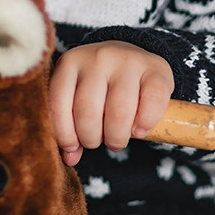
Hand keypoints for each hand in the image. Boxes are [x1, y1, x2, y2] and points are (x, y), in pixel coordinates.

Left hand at [48, 40, 174, 165]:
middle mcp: (98, 57)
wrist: (135, 58)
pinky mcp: (156, 68)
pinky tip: (139, 131)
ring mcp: (128, 60)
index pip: (58, 102)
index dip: (64, 133)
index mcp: (71, 62)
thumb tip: (70, 158)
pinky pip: (151, 104)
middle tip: (99, 141)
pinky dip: (144, 125)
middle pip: (89, 112)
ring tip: (116, 139)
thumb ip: (71, 125)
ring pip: (119, 112)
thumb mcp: (79, 96)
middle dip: (92, 138)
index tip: (73, 146)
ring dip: (116, 137)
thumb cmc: (101, 85)